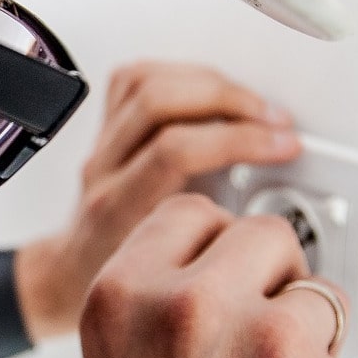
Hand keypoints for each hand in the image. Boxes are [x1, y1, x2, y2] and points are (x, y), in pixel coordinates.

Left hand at [15, 62, 299, 340]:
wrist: (72, 276)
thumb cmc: (122, 284)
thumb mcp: (178, 279)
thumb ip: (220, 249)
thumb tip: (284, 223)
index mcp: (119, 209)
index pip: (175, 150)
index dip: (238, 140)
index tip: (282, 147)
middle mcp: (104, 169)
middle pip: (159, 102)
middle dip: (230, 101)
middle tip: (275, 123)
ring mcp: (101, 145)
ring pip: (147, 82)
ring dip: (211, 83)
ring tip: (252, 105)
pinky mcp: (104, 127)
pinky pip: (135, 78)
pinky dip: (181, 74)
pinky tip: (211, 90)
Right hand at [73, 194, 357, 357]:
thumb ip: (164, 318)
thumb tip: (237, 281)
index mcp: (124, 300)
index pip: (195, 212)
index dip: (217, 252)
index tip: (226, 277)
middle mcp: (197, 310)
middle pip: (270, 239)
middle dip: (272, 288)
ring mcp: (282, 350)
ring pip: (327, 304)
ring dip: (314, 353)